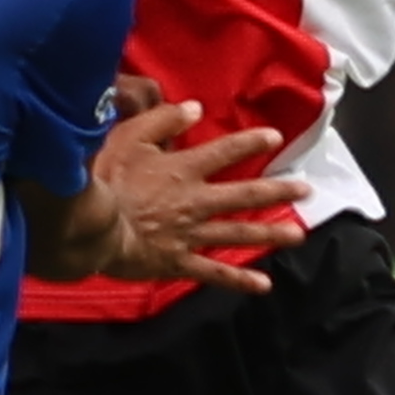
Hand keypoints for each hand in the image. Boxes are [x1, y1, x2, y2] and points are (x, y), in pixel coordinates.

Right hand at [38, 89, 303, 293]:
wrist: (90, 226)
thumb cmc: (105, 178)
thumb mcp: (129, 137)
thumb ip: (162, 120)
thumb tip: (195, 108)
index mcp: (183, 170)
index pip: (224, 151)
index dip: (250, 143)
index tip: (275, 138)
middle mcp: (195, 201)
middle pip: (244, 194)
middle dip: (277, 192)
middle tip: (305, 191)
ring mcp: (190, 234)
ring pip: (237, 232)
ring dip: (270, 234)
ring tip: (298, 235)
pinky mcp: (178, 261)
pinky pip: (213, 272)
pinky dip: (238, 280)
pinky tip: (263, 286)